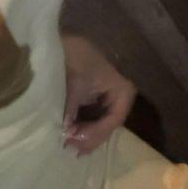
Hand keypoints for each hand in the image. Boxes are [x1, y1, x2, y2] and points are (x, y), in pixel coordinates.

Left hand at [61, 33, 136, 155]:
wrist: (65, 39)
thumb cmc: (77, 55)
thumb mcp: (76, 82)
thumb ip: (72, 108)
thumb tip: (66, 131)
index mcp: (122, 92)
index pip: (113, 120)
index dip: (96, 133)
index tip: (77, 140)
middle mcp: (118, 98)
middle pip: (107, 125)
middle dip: (90, 138)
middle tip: (72, 149)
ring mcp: (107, 100)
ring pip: (99, 124)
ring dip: (85, 135)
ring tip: (69, 145)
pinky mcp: (95, 99)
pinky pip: (91, 118)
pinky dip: (81, 126)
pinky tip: (69, 135)